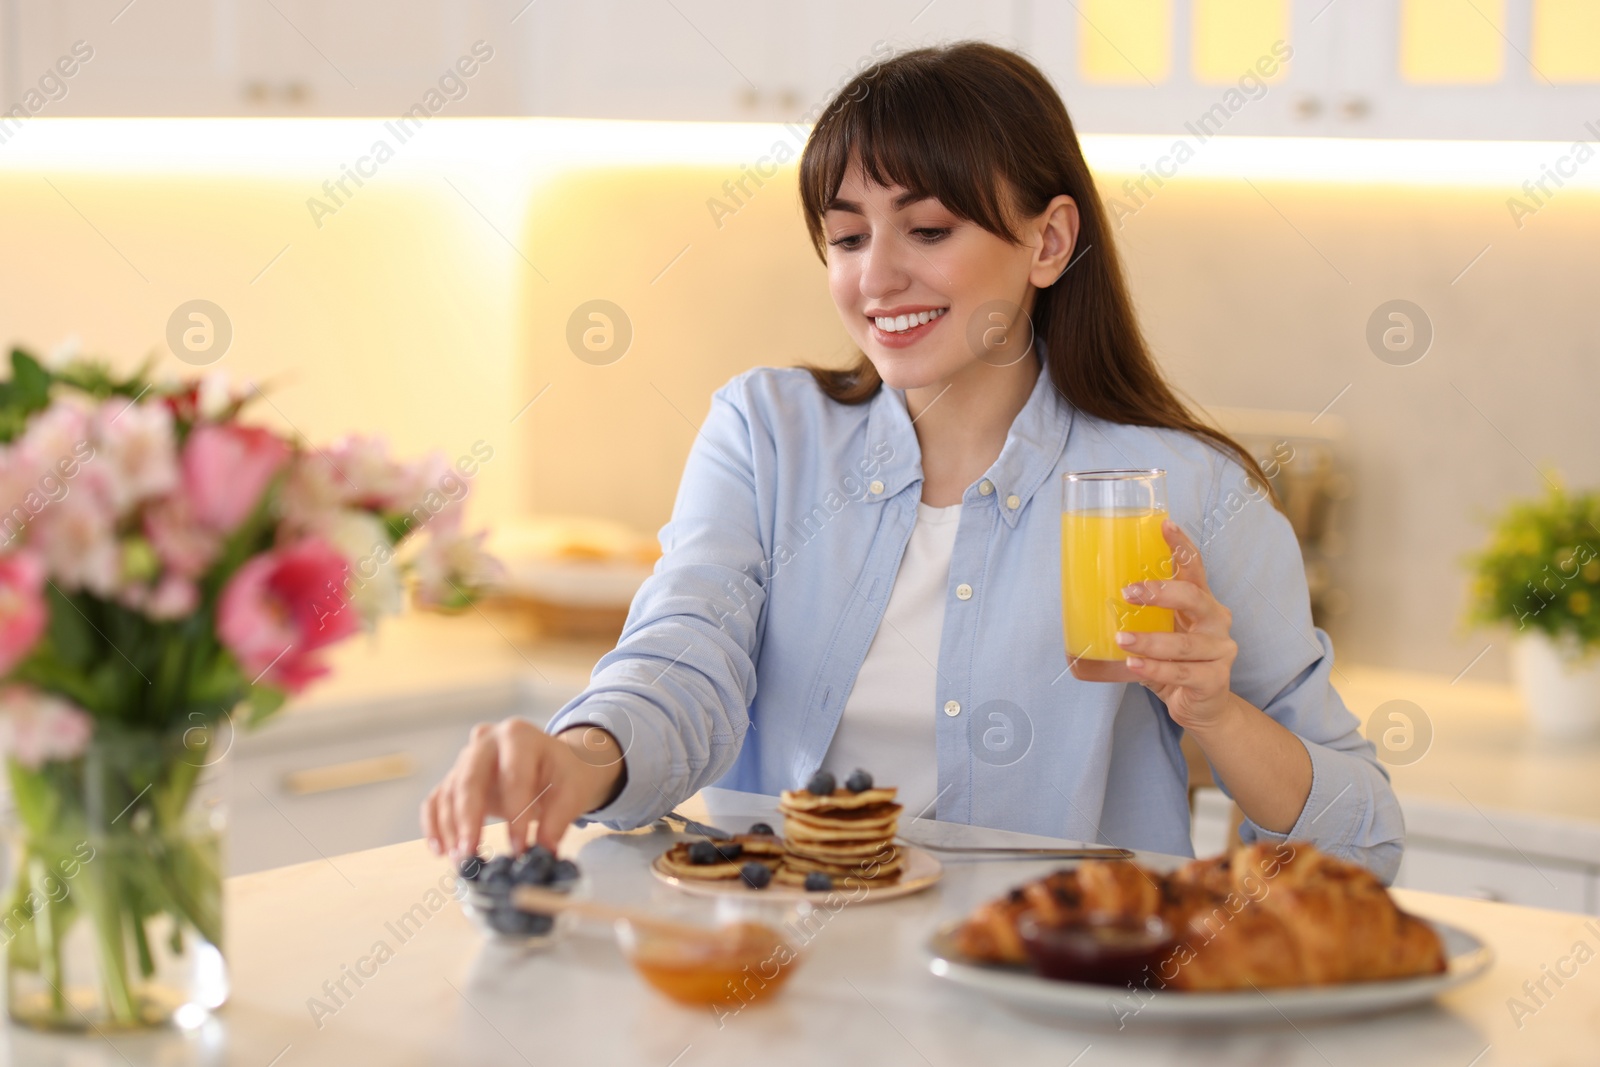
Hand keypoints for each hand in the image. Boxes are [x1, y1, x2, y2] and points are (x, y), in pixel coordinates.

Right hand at [420, 719, 625, 858]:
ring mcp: (466, 758)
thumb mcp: (573, 789)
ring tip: (461, 860)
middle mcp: (486, 741)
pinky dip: (434, 825)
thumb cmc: (564, 774)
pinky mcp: (455, 777)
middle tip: (471, 853)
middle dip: (468, 820)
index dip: (516, 814)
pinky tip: (440, 851)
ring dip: (450, 829)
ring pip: (449, 792)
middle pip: (470, 779)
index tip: (520, 848)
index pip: (514, 776)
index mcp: (519, 736)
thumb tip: (544, 850)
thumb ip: (559, 818)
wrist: (553, 763)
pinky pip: (436, 799)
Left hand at [1114, 518, 1239, 731]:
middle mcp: (1216, 621)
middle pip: (1195, 598)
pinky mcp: (1215, 679)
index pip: (1194, 567)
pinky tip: (1133, 665)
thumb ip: (1126, 627)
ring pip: (1185, 643)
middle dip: (1161, 592)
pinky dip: (1155, 668)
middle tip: (1128, 592)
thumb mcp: (1151, 637)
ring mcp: (1220, 650)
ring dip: (1151, 640)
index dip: (1181, 545)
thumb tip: (1072, 628)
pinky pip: (1183, 672)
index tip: (1164, 524)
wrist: (1200, 706)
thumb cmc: (1173, 663)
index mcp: (1201, 602)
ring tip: (1122, 639)